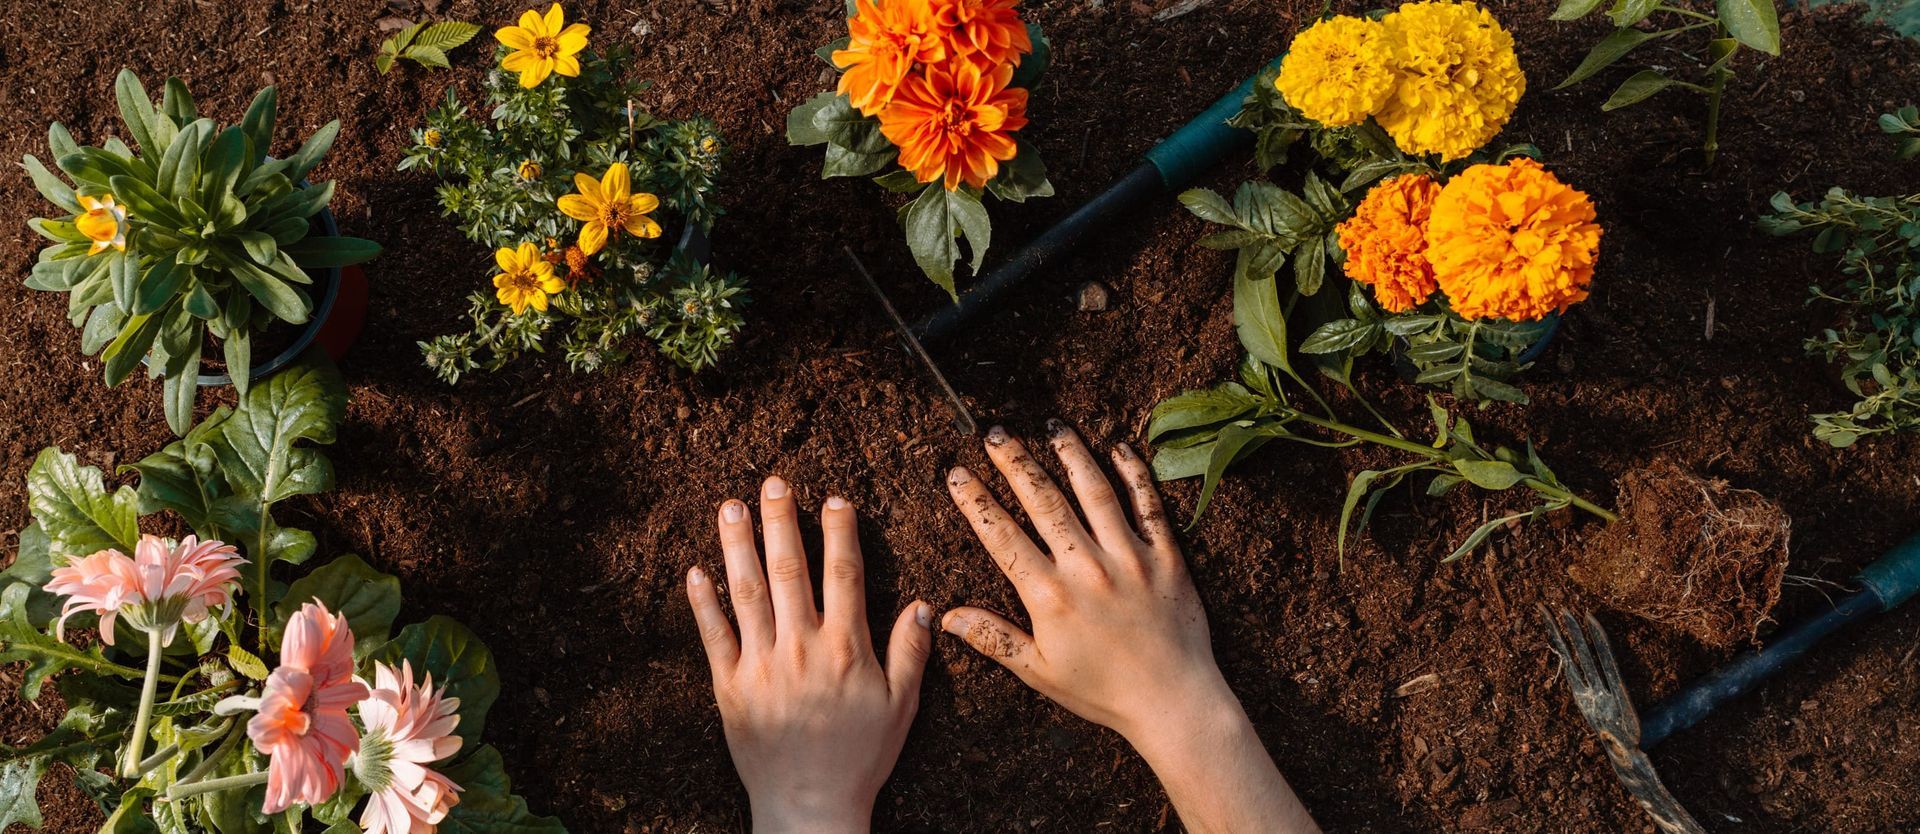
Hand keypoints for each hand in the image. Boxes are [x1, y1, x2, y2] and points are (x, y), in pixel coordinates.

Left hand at [687, 476, 933, 833]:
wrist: (810, 806)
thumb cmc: (861, 758)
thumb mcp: (900, 707)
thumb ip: (910, 654)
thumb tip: (924, 605)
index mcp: (846, 648)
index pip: (844, 575)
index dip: (840, 533)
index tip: (835, 500)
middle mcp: (801, 648)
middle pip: (790, 570)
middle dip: (782, 522)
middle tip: (774, 483)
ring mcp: (761, 665)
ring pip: (747, 592)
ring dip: (738, 546)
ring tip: (732, 506)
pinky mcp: (729, 686)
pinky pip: (713, 636)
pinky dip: (703, 602)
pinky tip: (696, 570)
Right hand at [940, 421, 1231, 742]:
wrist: (1174, 702)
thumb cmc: (1104, 692)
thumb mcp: (1039, 671)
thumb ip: (993, 638)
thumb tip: (946, 617)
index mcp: (1049, 596)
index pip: (1002, 535)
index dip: (975, 500)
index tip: (957, 472)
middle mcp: (1087, 567)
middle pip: (1043, 500)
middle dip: (1015, 463)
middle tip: (996, 434)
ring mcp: (1129, 557)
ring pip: (1094, 490)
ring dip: (1071, 454)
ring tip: (1052, 427)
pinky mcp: (1167, 557)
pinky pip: (1148, 504)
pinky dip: (1134, 472)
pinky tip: (1119, 448)